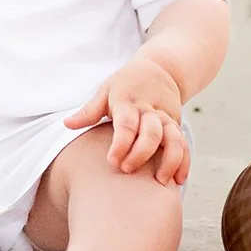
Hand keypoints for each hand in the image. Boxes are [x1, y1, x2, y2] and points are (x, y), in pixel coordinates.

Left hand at [65, 56, 189, 184]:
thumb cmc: (125, 84)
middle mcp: (149, 110)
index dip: (121, 144)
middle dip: (141, 154)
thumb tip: (67, 124)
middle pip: (152, 133)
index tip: (112, 162)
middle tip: (127, 171)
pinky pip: (184, 144)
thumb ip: (89, 111)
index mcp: (128, 102)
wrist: (159, 69)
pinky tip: (178, 181)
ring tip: (160, 182)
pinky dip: (184, 162)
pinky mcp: (177, 125)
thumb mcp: (106, 91)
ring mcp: (166, 118)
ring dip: (170, 160)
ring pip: (174, 139)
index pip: (127, 124)